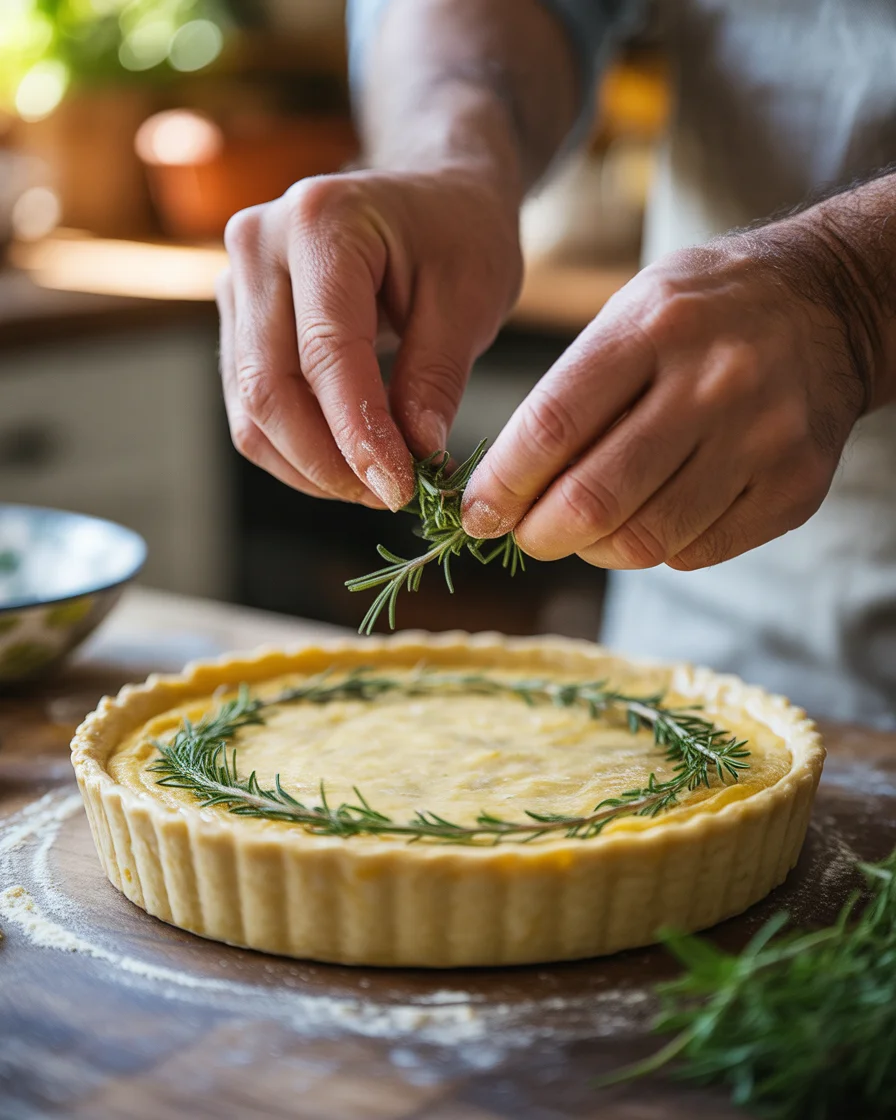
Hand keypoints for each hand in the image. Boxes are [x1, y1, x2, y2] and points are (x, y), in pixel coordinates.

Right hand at [217, 169, 521, 509]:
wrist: (430, 194)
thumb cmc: (459, 234)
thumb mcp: (471, 297)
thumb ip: (437, 376)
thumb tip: (414, 455)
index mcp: (320, 222)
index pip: (326, 353)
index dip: (358, 434)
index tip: (400, 489)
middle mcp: (258, 245)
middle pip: (269, 387)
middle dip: (328, 462)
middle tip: (390, 496)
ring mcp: (236, 282)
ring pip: (251, 408)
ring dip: (310, 466)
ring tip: (376, 485)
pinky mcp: (238, 320)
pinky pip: (251, 406)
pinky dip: (296, 450)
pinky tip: (348, 463)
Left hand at [462, 235, 867, 569]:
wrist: (827, 306)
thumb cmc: (701, 313)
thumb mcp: (629, 311)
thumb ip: (569, 393)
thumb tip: (503, 489)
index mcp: (654, 328)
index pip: (552, 426)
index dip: (501, 484)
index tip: (476, 512)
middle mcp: (713, 383)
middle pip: (594, 498)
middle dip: (538, 533)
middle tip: (525, 533)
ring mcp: (760, 440)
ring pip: (643, 540)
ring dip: (592, 549)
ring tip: (584, 528)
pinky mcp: (792, 489)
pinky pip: (694, 553)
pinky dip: (654, 550)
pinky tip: (649, 517)